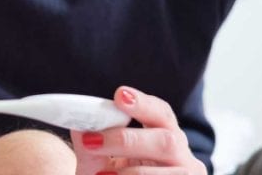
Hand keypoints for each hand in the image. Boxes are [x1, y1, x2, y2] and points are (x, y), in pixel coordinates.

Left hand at [71, 87, 205, 174]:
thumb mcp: (98, 161)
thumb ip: (90, 146)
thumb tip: (79, 127)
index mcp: (165, 136)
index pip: (161, 112)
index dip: (143, 103)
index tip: (120, 95)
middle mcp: (182, 156)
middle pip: (166, 141)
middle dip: (127, 140)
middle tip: (92, 141)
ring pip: (162, 172)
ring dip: (127, 173)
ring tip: (101, 174)